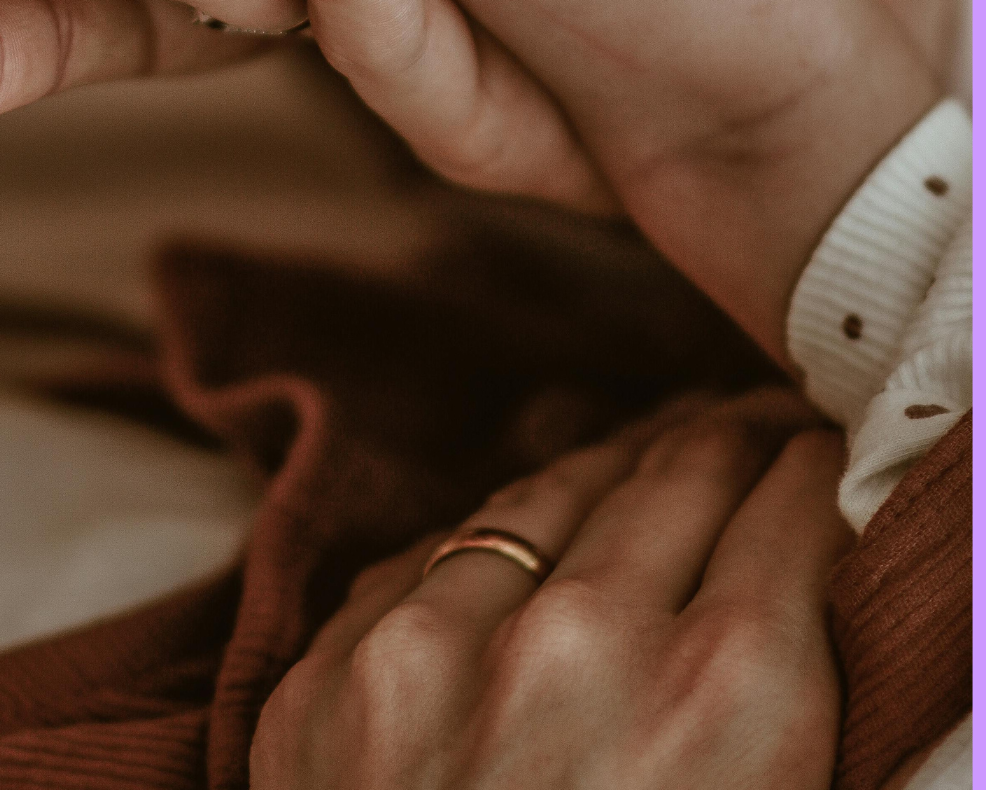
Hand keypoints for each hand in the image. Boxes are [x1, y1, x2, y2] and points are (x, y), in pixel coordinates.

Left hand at [250, 389, 848, 789]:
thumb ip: (799, 725)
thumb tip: (806, 618)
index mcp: (731, 703)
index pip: (797, 505)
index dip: (821, 474)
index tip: (827, 464)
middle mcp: (583, 639)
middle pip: (682, 469)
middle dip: (731, 444)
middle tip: (754, 433)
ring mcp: (436, 642)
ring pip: (553, 483)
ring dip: (615, 469)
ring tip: (651, 461)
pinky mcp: (331, 668)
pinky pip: (435, 554)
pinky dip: (496, 545)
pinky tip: (528, 549)